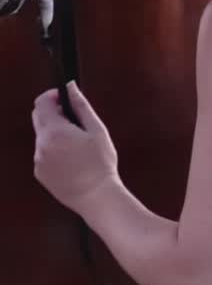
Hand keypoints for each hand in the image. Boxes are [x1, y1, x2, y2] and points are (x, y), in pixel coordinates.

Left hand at [32, 81, 118, 213]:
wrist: (96, 197)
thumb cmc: (100, 164)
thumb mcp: (96, 130)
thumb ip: (81, 106)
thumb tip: (71, 87)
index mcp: (55, 132)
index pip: (41, 102)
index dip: (52, 96)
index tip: (64, 98)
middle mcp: (41, 145)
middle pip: (38, 117)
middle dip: (53, 113)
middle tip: (74, 121)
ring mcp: (38, 160)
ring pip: (41, 136)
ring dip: (54, 133)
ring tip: (76, 145)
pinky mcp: (40, 172)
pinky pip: (42, 152)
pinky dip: (53, 149)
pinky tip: (71, 159)